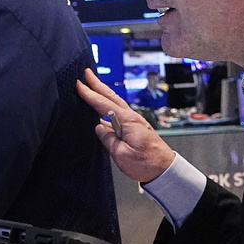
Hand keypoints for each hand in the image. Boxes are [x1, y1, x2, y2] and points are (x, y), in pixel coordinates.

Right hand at [76, 68, 175, 182]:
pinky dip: (109, 107)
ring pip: (115, 103)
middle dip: (98, 84)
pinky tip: (102, 112)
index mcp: (127, 121)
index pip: (104, 104)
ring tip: (93, 86)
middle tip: (87, 73)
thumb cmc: (146, 163)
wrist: (164, 169)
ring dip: (103, 93)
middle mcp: (132, 118)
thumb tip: (99, 128)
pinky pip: (118, 113)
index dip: (90, 94)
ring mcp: (134, 122)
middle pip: (111, 97)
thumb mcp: (121, 154)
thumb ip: (108, 139)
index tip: (79, 84)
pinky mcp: (136, 128)